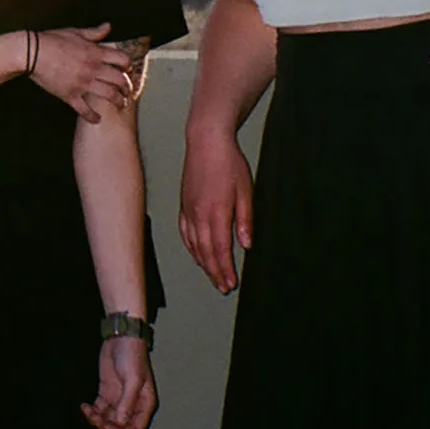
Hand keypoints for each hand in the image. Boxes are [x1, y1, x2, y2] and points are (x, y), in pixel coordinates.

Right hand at [30, 23, 134, 122]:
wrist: (32, 53)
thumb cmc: (51, 40)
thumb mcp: (75, 32)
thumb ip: (94, 33)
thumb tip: (108, 27)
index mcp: (95, 53)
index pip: (122, 60)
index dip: (128, 65)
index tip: (127, 69)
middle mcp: (92, 69)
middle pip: (119, 80)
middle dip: (126, 86)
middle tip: (127, 90)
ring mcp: (82, 84)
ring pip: (108, 96)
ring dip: (118, 101)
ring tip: (120, 104)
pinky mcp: (70, 95)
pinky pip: (85, 110)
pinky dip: (92, 116)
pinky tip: (97, 119)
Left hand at [81, 335, 156, 428]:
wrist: (121, 336)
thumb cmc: (132, 355)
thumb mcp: (133, 379)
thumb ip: (127, 401)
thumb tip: (120, 421)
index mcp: (144, 403)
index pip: (135, 428)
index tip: (110, 428)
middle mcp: (131, 404)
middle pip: (119, 426)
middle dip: (107, 426)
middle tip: (96, 419)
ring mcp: (118, 398)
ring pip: (107, 419)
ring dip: (97, 420)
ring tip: (88, 412)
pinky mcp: (106, 392)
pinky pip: (99, 408)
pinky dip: (91, 411)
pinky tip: (85, 407)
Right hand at [179, 126, 252, 293]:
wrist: (206, 141)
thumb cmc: (229, 162)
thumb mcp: (246, 190)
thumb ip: (245, 219)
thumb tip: (246, 244)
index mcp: (216, 212)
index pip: (221, 249)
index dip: (225, 269)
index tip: (231, 283)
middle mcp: (199, 214)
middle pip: (206, 251)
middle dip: (215, 272)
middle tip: (223, 287)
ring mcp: (189, 210)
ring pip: (194, 245)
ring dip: (203, 263)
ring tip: (212, 277)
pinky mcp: (183, 204)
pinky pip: (185, 233)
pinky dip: (190, 248)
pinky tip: (196, 255)